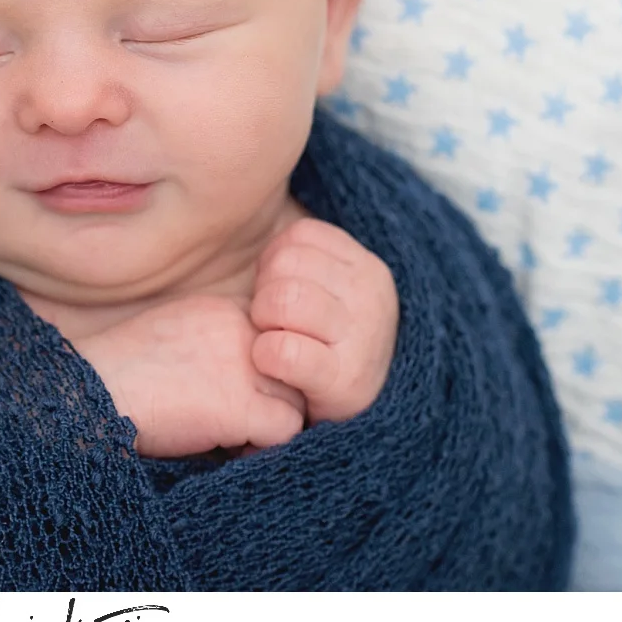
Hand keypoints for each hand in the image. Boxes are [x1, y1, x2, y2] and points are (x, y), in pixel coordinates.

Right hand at [72, 294, 306, 458]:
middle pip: (290, 367)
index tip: (234, 393)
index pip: (275, 338)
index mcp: (223, 308)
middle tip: (238, 422)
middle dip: (271, 397)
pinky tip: (226, 448)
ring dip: (269, 423)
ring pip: (294, 398)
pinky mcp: (240, 404)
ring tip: (230, 437)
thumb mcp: (175, 334)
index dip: (262, 371)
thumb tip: (248, 377)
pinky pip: (284, 430)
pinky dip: (261, 446)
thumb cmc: (118, 372)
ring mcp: (243, 365)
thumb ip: (216, 342)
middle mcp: (241, 328)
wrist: (87, 393)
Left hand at [249, 218, 397, 424]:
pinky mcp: (345, 380)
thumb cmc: (323, 346)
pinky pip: (282, 350)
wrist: (356, 422)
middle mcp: (374, 296)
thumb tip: (247, 198)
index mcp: (367, 266)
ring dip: (264, 324)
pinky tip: (273, 367)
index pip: (296, 238)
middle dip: (264, 294)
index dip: (272, 265)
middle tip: (274, 324)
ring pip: (282, 300)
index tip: (280, 294)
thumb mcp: (325, 292)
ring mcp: (364, 337)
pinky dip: (265, 357)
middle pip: (284, 266)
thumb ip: (302, 256)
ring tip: (274, 341)